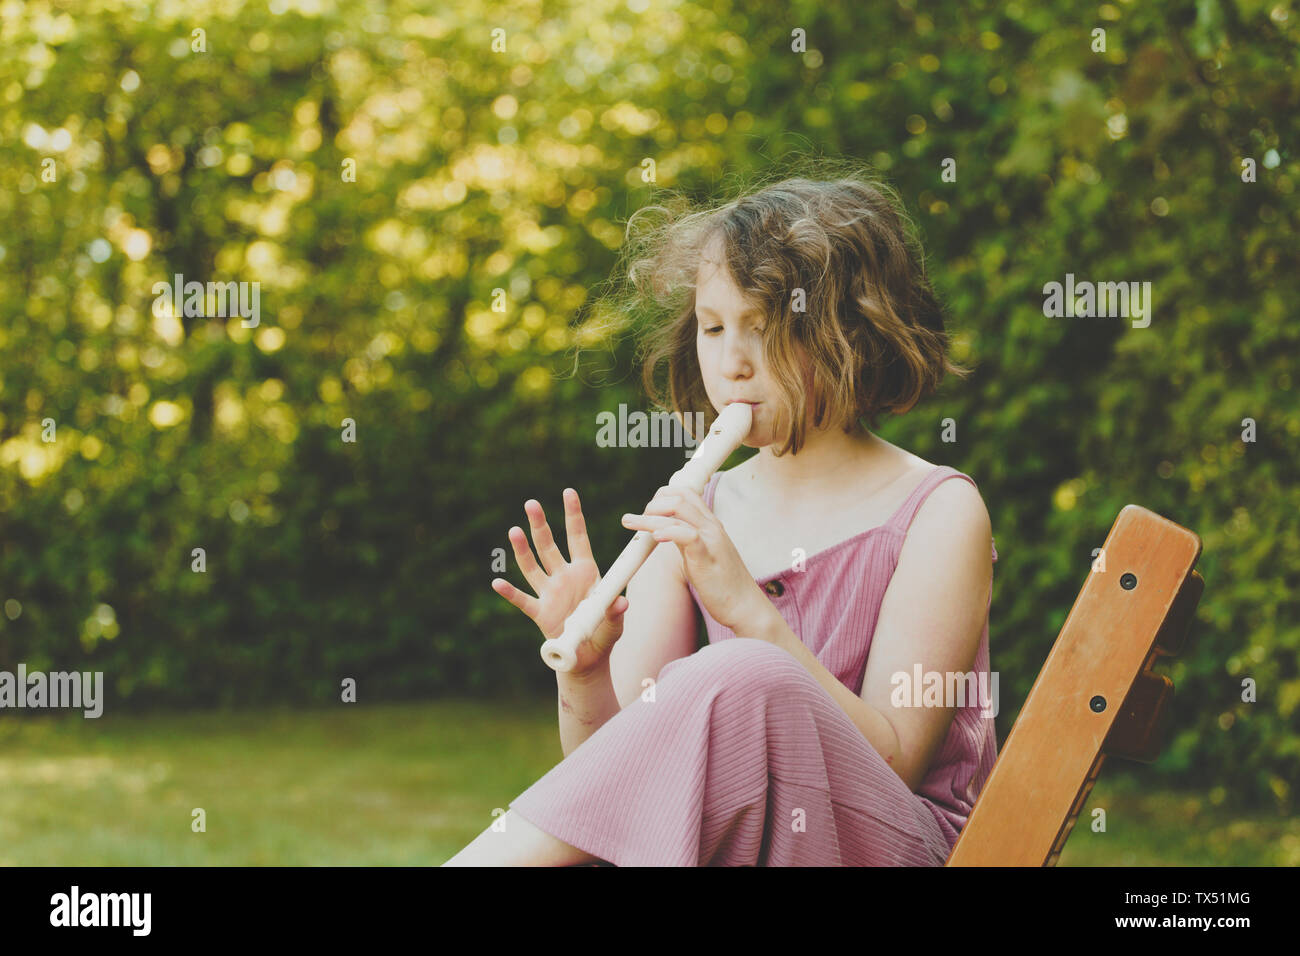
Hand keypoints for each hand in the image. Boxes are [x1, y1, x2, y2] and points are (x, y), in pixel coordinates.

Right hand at [491, 488, 627, 675]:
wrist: (587, 658)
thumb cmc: (604, 634)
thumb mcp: (615, 622)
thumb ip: (615, 611)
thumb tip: (621, 603)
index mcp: (586, 571)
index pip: (577, 537)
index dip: (573, 515)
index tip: (568, 492)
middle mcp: (564, 576)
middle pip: (549, 546)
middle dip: (540, 525)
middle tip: (531, 503)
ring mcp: (550, 593)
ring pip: (532, 567)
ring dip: (523, 550)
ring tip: (514, 530)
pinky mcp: (539, 613)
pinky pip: (523, 601)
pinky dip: (510, 593)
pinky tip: (497, 583)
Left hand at [621, 485, 767, 633]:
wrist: (744, 606)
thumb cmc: (722, 584)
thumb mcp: (701, 553)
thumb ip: (685, 538)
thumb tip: (664, 530)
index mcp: (710, 524)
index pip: (686, 493)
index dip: (662, 495)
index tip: (647, 509)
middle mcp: (711, 526)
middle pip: (679, 498)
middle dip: (653, 504)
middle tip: (635, 519)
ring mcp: (711, 539)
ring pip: (677, 513)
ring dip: (648, 516)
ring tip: (629, 521)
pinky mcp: (707, 556)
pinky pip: (687, 535)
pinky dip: (667, 532)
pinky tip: (654, 537)